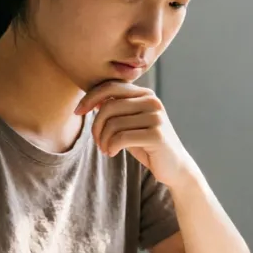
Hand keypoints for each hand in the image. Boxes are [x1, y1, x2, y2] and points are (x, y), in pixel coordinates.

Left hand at [76, 81, 195, 187]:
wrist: (174, 166)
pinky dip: (111, 147)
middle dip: (96, 126)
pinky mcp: (156, 135)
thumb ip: (116, 109)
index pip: (111, 86)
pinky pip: (121, 138)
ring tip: (105, 149)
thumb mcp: (130, 123)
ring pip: (113, 124)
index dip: (90, 97)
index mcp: (145, 94)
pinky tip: (112, 153)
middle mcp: (152, 101)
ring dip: (103, 140)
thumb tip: (92, 100)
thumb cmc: (146, 144)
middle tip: (97, 142)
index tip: (78, 112)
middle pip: (109, 107)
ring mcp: (156, 117)